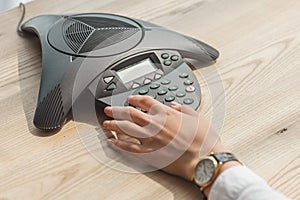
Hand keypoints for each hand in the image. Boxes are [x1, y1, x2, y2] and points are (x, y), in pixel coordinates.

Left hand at [103, 95, 226, 180]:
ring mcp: (151, 139)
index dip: (135, 99)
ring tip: (106, 122)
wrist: (204, 159)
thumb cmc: (204, 140)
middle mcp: (156, 124)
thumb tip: (174, 104)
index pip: (146, 102)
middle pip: (131, 113)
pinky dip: (119, 144)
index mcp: (167, 114)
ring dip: (114, 124)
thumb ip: (184, 108)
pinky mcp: (149, 153)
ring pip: (127, 128)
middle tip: (109, 109)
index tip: (130, 99)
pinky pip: (130, 147)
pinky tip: (112, 141)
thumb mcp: (198, 117)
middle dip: (118, 110)